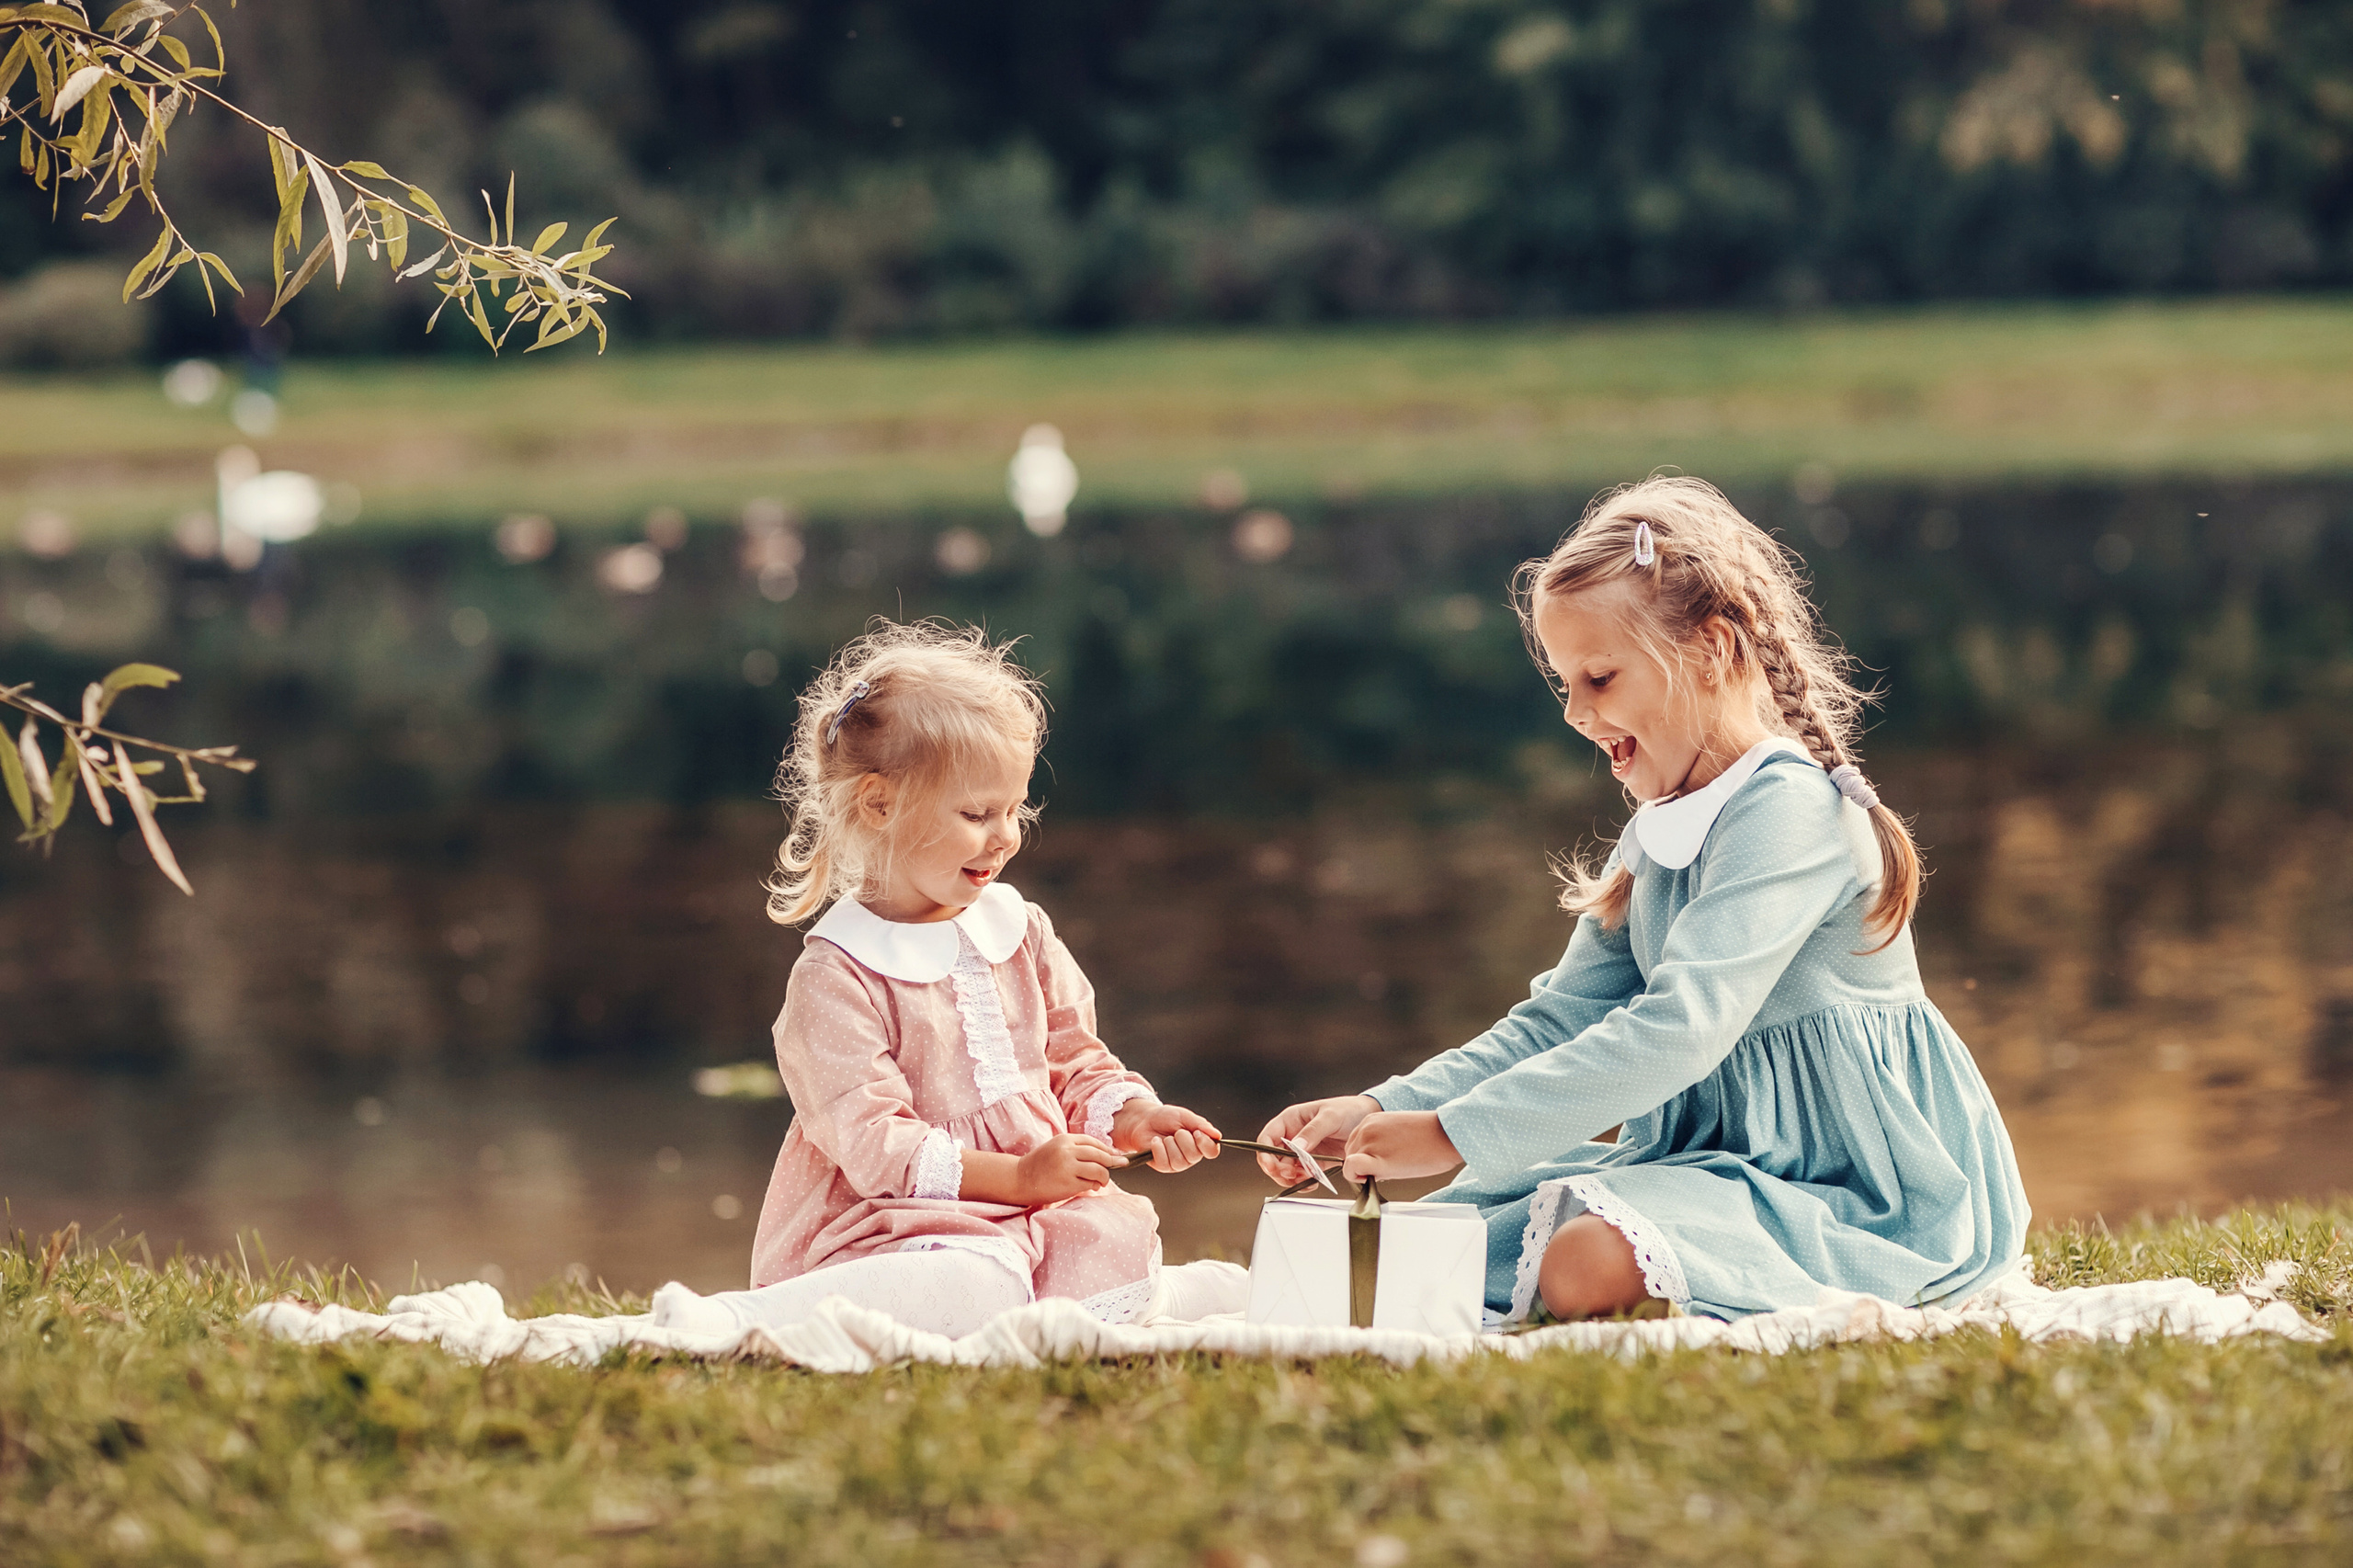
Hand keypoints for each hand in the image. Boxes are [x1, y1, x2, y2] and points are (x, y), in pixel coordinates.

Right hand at [1012, 1134, 1119, 1204]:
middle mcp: (1068, 1151)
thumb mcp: (1057, 1148)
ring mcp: (1068, 1167)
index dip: (1108, 1150)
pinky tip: (1091, 1187)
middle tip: (1120, 1166)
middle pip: (1101, 1155)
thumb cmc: (1040, 1164)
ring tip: (1101, 1181)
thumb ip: (1077, 1149)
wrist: (1020, 1179)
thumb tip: (1106, 1155)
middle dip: (1113, 1162)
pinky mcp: (1068, 1184)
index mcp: (1065, 1139)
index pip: (1094, 1142)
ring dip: (1104, 1177)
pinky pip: (1090, 1184)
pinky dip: (1094, 1186)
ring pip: (1099, 1170)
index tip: (1117, 1155)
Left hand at [1110, 1100, 1223, 1172]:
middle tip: (1176, 1131)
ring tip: (1165, 1137)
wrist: (1144, 1120)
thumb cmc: (1166, 1118)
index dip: (1205, 1143)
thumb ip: (1201, 1125)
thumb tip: (1217, 1135)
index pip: (1212, 1151)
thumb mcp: (1184, 1117)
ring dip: (1170, 1144)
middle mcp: (1190, 1156)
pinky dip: (1158, 1148)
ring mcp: (1177, 1163)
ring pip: (1179, 1160)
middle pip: (1194, 1155)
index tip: (1196, 1132)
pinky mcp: (1163, 1166)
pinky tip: (1156, 1142)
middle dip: (1183, 1139)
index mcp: (1200, 1143)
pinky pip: (1164, 1162)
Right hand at [1255, 1094, 1378, 1184]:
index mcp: (1291, 1120)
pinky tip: (1312, 1181)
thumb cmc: (1348, 1110)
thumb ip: (1312, 1132)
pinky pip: (1302, 1175)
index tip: (1272, 1166)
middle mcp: (1293, 1136)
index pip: (1267, 1138)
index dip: (1265, 1153)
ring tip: (1305, 1178)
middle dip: (1279, 1170)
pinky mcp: (1315, 1162)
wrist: (1368, 1119)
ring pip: (1286, 1170)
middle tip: (1292, 1175)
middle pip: (1273, 1158)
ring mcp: (1303, 1150)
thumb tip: (1296, 1147)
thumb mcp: (1330, 1117)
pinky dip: (1304, 1182)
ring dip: (1292, 1178)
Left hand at [1341, 1110, 1461, 1182]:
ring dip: (1364, 1173)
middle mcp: (1366, 1129)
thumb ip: (1380, 1142)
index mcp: (1371, 1120)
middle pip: (1349, 1154)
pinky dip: (1357, 1177)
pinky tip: (1375, 1178)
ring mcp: (1369, 1143)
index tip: (1381, 1162)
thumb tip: (1371, 1163)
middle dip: (1363, 1165)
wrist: (1448, 1135)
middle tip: (1387, 1169)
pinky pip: (1351, 1169)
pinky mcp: (1376, 1159)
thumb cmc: (1431, 1136)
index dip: (1364, 1156)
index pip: (1354, 1143)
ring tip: (1390, 1171)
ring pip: (1349, 1164)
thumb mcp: (1397, 1131)